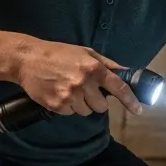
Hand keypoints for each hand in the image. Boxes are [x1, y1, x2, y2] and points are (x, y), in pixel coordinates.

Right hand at [15, 39, 142, 116]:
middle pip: (102, 106)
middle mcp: (83, 83)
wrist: (27, 59)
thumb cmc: (59, 53)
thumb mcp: (86, 52)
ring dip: (82, 104)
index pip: (118, 88)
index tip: (138, 110)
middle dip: (97, 101)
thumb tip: (126, 73)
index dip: (130, 101)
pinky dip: (68, 106)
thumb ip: (107, 64)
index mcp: (94, 68)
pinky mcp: (56, 105)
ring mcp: (69, 96)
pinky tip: (60, 93)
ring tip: (70, 89)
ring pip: (86, 111)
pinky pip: (71, 113)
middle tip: (86, 90)